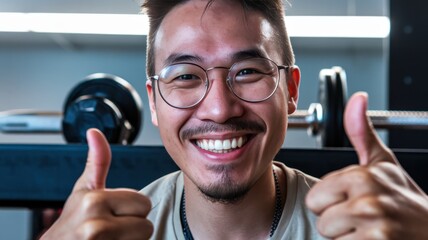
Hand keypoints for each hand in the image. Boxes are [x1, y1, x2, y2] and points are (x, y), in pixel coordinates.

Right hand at [41, 129, 152, 239]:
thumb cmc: (72, 222)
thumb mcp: (83, 190)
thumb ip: (97, 162)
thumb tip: (95, 132)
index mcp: (95, 200)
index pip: (144, 203)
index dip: (132, 210)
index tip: (114, 213)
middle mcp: (95, 224)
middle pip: (147, 224)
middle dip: (133, 227)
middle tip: (113, 229)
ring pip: (144, 238)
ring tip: (111, 238)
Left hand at [306, 92, 427, 239]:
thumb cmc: (406, 198)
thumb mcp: (384, 163)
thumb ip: (361, 133)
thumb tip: (357, 99)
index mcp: (361, 177)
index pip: (315, 198)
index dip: (331, 202)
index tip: (352, 199)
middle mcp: (367, 202)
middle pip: (320, 220)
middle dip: (336, 221)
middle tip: (360, 217)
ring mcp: (374, 228)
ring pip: (330, 237)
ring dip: (346, 237)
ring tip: (368, 229)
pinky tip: (373, 239)